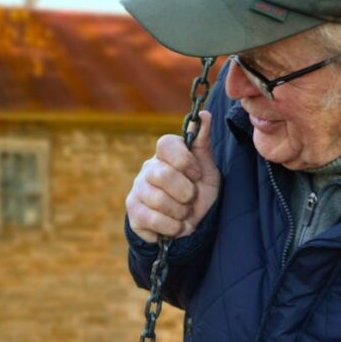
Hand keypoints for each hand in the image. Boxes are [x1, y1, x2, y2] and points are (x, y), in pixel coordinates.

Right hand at [125, 109, 219, 242]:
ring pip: (157, 199)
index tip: (197, 175)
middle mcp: (148, 168)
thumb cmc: (198, 193)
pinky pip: (151, 219)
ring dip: (180, 212)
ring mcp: (138, 189)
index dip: (184, 161)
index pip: (165, 144)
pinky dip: (171, 227)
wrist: (189, 225)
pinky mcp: (133, 211)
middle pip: (162, 174)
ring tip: (184, 214)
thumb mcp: (207, 170)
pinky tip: (176, 226)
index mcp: (166, 154)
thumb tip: (204, 115)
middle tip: (191, 199)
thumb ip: (203, 144)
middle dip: (185, 192)